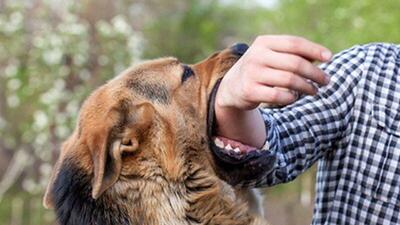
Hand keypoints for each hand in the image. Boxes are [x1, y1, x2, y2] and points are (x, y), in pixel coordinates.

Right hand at [215, 35, 331, 147]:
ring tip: (314, 91)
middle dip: (315, 73)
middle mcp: (256, 56)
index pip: (294, 43)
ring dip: (307, 87)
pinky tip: (295, 98)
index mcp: (264, 42)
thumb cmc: (260, 69)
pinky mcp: (250, 91)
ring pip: (289, 80)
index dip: (314, 50)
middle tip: (326, 81)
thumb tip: (324, 56)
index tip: (330, 58)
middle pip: (295, 63)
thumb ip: (294, 54)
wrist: (232, 86)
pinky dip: (291, 98)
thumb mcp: (272, 56)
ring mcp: (252, 73)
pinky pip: (279, 96)